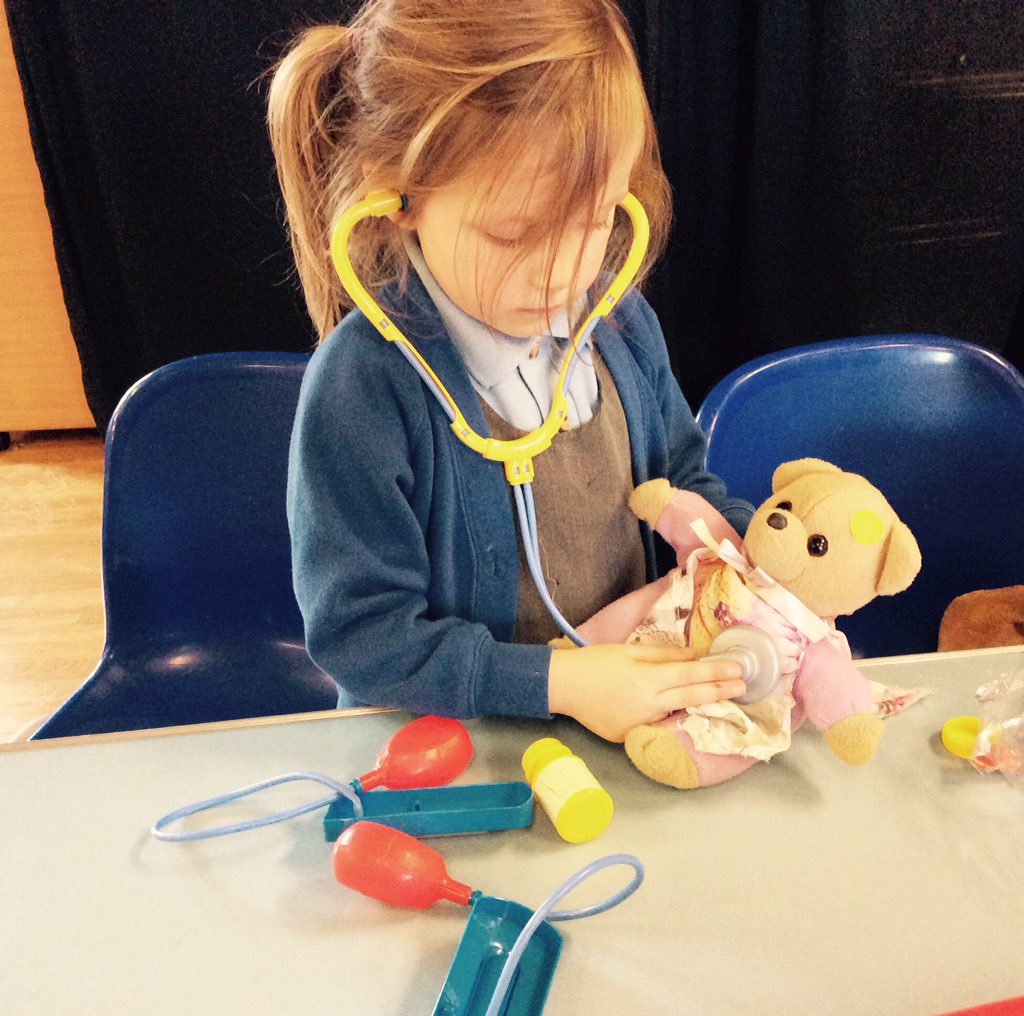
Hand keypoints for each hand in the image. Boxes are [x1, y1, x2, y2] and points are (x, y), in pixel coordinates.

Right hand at [547, 643, 745, 742]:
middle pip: (692, 697)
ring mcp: (640, 724)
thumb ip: (663, 655)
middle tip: (743, 686)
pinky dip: (668, 715)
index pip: (691, 675)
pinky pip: (655, 723)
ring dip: (699, 704)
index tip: (738, 670)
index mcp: (648, 680)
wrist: (563, 686)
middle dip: (720, 691)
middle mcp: (649, 705)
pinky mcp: (629, 736)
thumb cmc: (595, 662)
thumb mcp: (629, 651)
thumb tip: (692, 657)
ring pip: (676, 713)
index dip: (717, 672)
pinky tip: (680, 710)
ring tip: (722, 698)